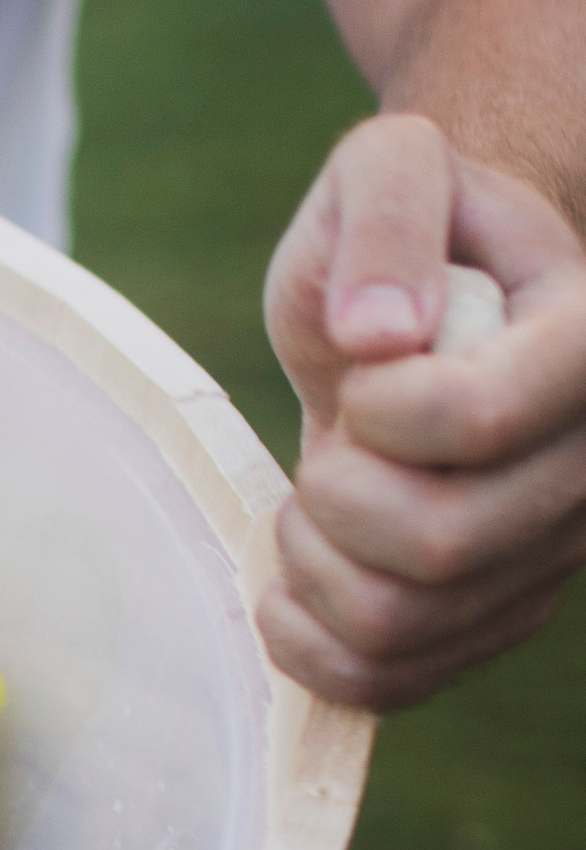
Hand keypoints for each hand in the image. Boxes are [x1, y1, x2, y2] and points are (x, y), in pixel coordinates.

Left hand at [260, 114, 585, 708]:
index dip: (380, 409)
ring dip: (313, 567)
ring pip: (403, 623)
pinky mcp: (496, 614)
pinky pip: (391, 681)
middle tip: (329, 445)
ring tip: (313, 501)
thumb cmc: (403, 231)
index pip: (477, 420)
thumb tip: (378, 337)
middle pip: (437, 541)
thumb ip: (386, 215)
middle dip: (334, 494)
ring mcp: (553, 552)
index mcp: (585, 340)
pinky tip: (293, 585)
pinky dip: (311, 647)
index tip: (361, 368)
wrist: (424, 311)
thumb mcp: (384, 167)